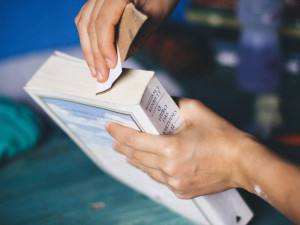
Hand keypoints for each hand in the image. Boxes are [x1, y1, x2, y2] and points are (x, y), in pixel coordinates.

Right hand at [75, 0, 178, 82]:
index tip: (111, 67)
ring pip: (83, 23)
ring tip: (95, 69)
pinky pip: (85, 18)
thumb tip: (117, 60)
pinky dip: (88, 37)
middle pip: (90, 25)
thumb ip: (135, 39)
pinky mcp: (97, 0)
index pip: (103, 23)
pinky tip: (92, 53)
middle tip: (100, 76)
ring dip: (88, 49)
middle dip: (95, 54)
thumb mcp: (154, 19)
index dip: (104, 47)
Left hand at [105, 98, 251, 198]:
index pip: (134, 139)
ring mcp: (175, 183)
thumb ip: (173, 104)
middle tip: (113, 138)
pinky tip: (146, 165)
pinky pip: (159, 179)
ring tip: (125, 152)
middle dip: (123, 145)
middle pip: (136, 155)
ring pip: (146, 169)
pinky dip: (150, 169)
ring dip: (133, 158)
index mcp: (170, 148)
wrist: (243, 163)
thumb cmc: (221, 135)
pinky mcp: (182, 191)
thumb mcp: (195, 110)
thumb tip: (161, 103)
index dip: (118, 131)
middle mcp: (169, 168)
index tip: (108, 126)